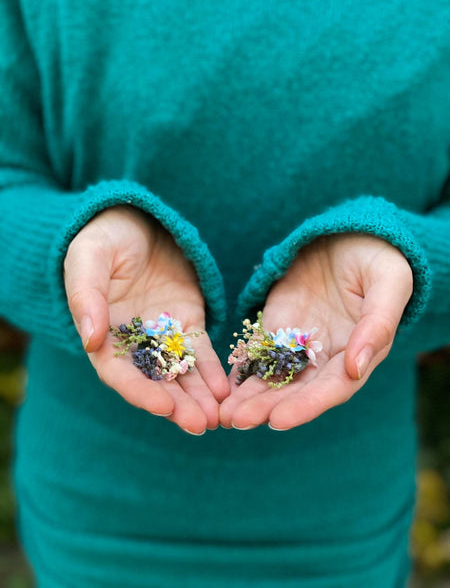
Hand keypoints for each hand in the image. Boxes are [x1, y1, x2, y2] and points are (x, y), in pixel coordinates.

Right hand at [64, 205, 228, 434]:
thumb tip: (89, 338)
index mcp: (104, 335)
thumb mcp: (88, 260)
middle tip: (200, 425)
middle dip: (177, 405)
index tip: (163, 408)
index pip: (120, 373)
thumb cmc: (102, 239)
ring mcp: (163, 335)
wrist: (134, 220)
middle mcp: (134, 344)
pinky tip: (227, 389)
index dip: (140, 392)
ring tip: (220, 417)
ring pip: (182, 374)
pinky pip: (202, 351)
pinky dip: (213, 371)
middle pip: (155, 382)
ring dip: (199, 397)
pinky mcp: (188, 323)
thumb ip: (87, 297)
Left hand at [220, 234, 412, 429]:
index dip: (307, 406)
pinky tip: (221, 386)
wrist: (349, 234)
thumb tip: (357, 367)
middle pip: (297, 391)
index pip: (333, 388)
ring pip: (274, 378)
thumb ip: (377, 324)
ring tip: (222, 415)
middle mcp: (329, 357)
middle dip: (267, 408)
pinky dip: (241, 371)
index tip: (279, 421)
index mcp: (360, 352)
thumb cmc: (377, 257)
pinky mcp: (279, 328)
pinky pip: (258, 353)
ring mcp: (301, 344)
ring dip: (249, 398)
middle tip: (236, 421)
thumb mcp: (388, 282)